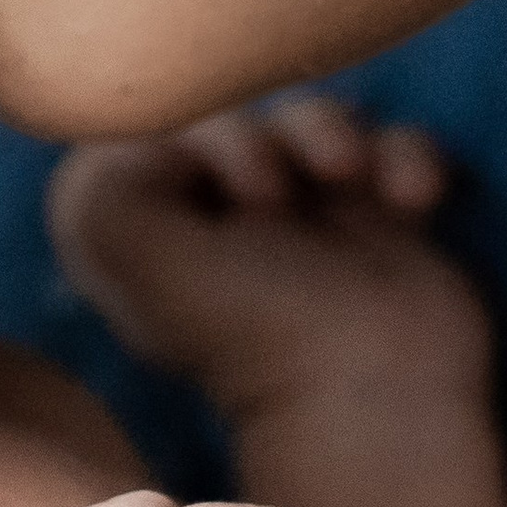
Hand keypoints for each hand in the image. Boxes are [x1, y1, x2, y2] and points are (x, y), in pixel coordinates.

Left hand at [49, 97, 489, 428]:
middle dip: (255, 137)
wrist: (371, 394)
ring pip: (309, 116)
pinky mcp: (380, 222)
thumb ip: (96, 170)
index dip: (180, 135)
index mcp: (148, 232)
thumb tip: (160, 138)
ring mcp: (307, 218)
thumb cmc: (243, 324)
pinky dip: (405, 157)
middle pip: (229, 111)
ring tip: (348, 174)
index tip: (210, 185)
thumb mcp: (125, 245)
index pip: (146, 130)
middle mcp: (219, 221)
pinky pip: (394, 143)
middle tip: (272, 197)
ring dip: (327, 131)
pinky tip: (411, 200)